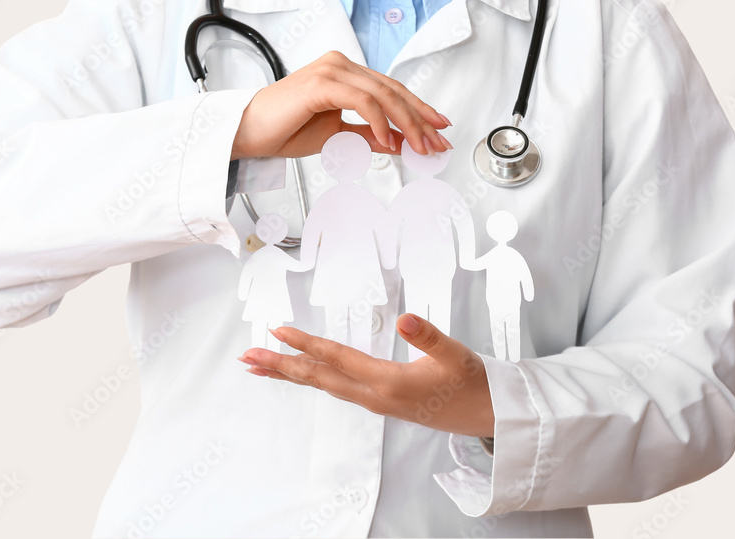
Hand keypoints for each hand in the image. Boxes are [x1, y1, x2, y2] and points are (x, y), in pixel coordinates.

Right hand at [231, 51, 452, 159]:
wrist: (250, 133)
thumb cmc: (285, 130)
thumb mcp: (338, 136)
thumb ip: (369, 136)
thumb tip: (400, 143)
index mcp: (345, 73)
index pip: (392, 90)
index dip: (419, 111)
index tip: (439, 131)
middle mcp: (341, 65)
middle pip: (393, 91)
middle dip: (420, 119)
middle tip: (438, 143)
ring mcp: (331, 70)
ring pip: (383, 95)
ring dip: (406, 124)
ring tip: (419, 148)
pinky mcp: (321, 83)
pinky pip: (362, 101)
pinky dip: (380, 122)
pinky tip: (389, 141)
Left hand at [237, 314, 493, 437]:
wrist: (487, 416)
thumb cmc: (472, 383)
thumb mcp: (454, 354)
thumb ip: (429, 335)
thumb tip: (405, 317)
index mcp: (388, 383)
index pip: (337, 359)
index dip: (307, 343)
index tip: (279, 330)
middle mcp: (374, 397)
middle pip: (319, 378)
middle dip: (281, 366)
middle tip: (247, 357)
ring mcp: (375, 402)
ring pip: (324, 386)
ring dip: (292, 374)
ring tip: (261, 365)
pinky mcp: (379, 402)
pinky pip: (336, 389)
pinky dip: (312, 379)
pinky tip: (302, 373)